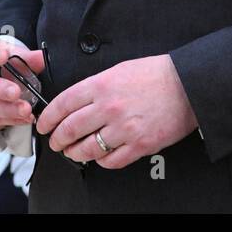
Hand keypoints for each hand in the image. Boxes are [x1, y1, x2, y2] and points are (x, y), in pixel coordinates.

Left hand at [35, 54, 197, 169]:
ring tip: (73, 152)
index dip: (48, 117)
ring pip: (87, 149)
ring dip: (75, 153)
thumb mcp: (119, 70)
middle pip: (70, 129)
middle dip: (57, 139)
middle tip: (55, 142)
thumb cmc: (156, 75)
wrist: (187, 84)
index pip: (62, 104)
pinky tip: (99, 157)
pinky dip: (101, 162)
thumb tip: (76, 101)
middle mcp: (109, 107)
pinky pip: (111, 161)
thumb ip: (96, 86)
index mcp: (101, 85)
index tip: (44, 124)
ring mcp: (124, 128)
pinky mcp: (140, 145)